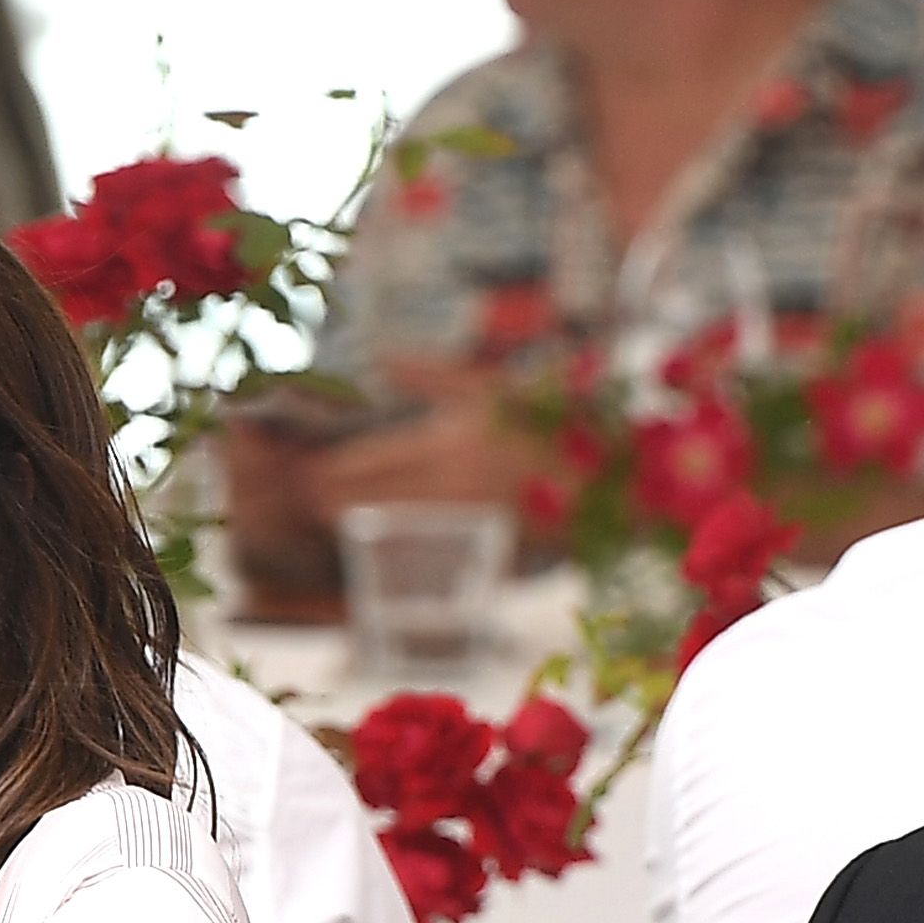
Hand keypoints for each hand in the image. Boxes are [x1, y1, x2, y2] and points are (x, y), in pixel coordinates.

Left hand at [222, 381, 529, 621]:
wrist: (619, 475)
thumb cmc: (557, 419)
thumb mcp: (494, 382)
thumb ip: (432, 371)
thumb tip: (380, 359)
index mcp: (452, 439)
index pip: (370, 461)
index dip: (330, 472)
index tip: (304, 474)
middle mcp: (454, 486)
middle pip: (372, 502)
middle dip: (332, 503)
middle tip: (304, 503)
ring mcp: (472, 525)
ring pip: (394, 535)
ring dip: (360, 530)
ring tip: (331, 524)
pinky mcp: (490, 556)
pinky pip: (432, 563)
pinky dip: (402, 559)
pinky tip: (386, 552)